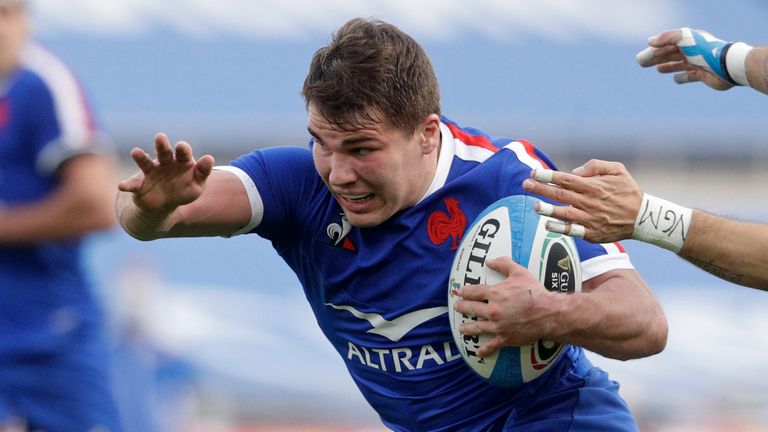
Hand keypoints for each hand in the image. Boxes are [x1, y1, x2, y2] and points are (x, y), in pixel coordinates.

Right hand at [118, 133, 213, 213]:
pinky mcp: (138, 184)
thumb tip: (209, 158)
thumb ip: (203, 172)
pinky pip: (132, 184)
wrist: (164, 205)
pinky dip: (127, 185)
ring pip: (145, 162)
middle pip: (164, 152)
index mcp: (181, 161)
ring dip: (140, 157)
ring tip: (136, 152)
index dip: (182, 149)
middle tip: (160, 137)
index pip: (183, 153)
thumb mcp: (197, 184)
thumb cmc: (184, 190)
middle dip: (162, 145)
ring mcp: (150, 172)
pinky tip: (121, 186)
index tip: (181, 146)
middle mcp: (164, 163)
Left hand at [453, 257, 558, 356]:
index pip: (473, 292)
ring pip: (477, 328)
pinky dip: (484, 350)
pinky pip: (492, 345)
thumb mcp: (519, 273)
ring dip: (467, 328)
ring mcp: (498, 325)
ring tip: (461, 328)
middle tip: (457, 307)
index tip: (459, 292)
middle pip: (472, 308)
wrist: (548, 313)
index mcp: (495, 294)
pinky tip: (478, 352)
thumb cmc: (534, 292)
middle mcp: (493, 310)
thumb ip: (504, 264)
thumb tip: (489, 261)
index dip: (464, 291)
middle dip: (462, 307)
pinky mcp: (505, 338)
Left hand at [521, 159, 642, 243]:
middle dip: (541, 189)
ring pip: (564, 213)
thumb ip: (595, 166)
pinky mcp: (591, 232)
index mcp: (593, 185)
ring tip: (535, 206)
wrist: (643, 217)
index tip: (534, 173)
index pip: (565, 179)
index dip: (548, 176)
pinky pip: (572, 231)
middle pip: (560, 194)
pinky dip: (560, 228)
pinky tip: (548, 225)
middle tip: (525, 185)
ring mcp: (589, 218)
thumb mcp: (617, 169)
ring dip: (548, 210)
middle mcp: (589, 201)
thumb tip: (574, 171)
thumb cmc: (628, 190)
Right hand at [636, 27, 734, 89]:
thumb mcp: (685, 39)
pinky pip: (689, 76)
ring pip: (678, 64)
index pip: (667, 44)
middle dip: (656, 58)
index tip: (641, 57)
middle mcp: (693, 51)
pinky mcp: (703, 75)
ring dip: (667, 66)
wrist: (726, 66)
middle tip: (642, 63)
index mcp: (689, 41)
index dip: (653, 50)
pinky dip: (681, 77)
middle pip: (670, 54)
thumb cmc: (706, 50)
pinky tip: (676, 79)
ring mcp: (698, 63)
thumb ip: (667, 37)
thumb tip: (650, 41)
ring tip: (658, 69)